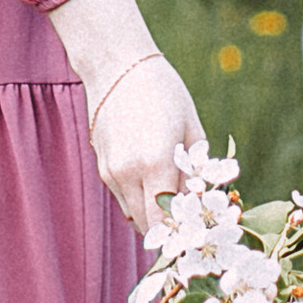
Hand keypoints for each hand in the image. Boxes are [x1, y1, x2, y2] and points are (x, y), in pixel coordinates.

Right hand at [85, 48, 201, 240]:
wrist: (116, 66)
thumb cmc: (163, 91)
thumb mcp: (190, 127)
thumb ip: (194, 170)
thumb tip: (200, 201)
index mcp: (155, 163)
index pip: (166, 220)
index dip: (182, 234)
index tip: (198, 236)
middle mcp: (128, 173)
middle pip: (147, 225)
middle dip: (169, 231)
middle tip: (189, 226)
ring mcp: (111, 172)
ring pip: (133, 214)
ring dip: (152, 215)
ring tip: (173, 200)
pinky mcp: (102, 167)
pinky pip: (123, 197)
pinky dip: (139, 199)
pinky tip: (152, 180)